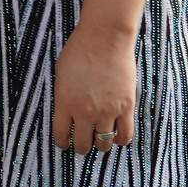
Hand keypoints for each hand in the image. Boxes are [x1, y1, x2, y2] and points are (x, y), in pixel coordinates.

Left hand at [53, 23, 137, 153]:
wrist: (105, 39)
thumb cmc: (79, 50)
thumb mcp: (61, 74)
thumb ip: (63, 96)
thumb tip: (67, 112)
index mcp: (65, 103)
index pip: (61, 134)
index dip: (62, 142)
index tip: (64, 143)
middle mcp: (85, 112)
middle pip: (83, 144)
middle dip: (81, 147)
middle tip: (82, 145)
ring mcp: (107, 111)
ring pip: (104, 143)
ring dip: (101, 145)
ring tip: (100, 141)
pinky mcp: (126, 107)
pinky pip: (125, 135)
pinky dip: (121, 140)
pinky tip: (117, 138)